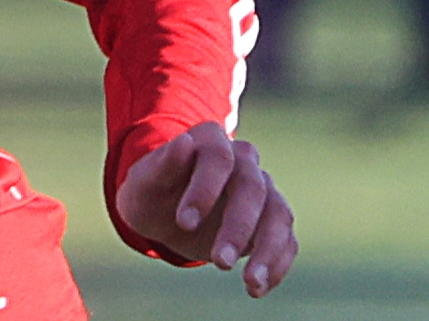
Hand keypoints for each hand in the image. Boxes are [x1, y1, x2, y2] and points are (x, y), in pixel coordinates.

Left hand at [115, 121, 296, 297]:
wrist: (164, 212)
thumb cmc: (151, 193)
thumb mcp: (142, 182)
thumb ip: (161, 164)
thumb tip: (184, 143)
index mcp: (210, 140)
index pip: (218, 158)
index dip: (205, 189)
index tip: (184, 223)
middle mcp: (243, 160)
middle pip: (252, 188)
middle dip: (238, 227)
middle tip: (218, 262)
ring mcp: (262, 188)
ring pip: (279, 214)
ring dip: (268, 250)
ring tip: (251, 283)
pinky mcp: (272, 219)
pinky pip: (286, 239)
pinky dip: (277, 264)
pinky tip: (256, 288)